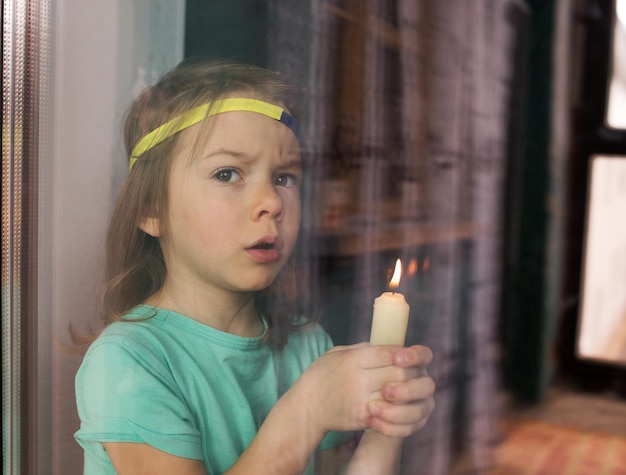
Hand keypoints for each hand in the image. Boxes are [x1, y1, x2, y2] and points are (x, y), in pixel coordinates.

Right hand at [291, 343, 413, 433]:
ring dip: (408, 390)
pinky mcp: (363, 418)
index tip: (405, 354)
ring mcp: (361, 401)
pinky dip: (398, 406)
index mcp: (351, 360)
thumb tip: (384, 346)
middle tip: (412, 371)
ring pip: (398, 394)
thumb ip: (360, 349)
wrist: (305, 409)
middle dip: (411, 371)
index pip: (389, 353)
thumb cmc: (319, 377)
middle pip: (399, 373)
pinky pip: (390, 412)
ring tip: (409, 386)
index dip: (403, 353)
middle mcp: (358, 380)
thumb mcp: (335, 354)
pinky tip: (399, 402)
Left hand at [366, 345, 435, 436]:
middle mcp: (422, 382)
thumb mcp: (357, 359)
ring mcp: (422, 404)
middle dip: (405, 389)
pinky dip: (390, 427)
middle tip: (385, 390)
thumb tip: (367, 347)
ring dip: (396, 411)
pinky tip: (372, 421)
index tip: (396, 359)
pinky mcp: (414, 423)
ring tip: (372, 408)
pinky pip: (408, 429)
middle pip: (426, 385)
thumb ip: (365, 352)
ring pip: (418, 411)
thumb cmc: (357, 374)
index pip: (423, 355)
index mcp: (413, 362)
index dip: (413, 356)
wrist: (357, 402)